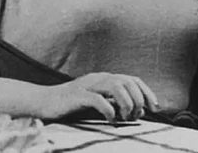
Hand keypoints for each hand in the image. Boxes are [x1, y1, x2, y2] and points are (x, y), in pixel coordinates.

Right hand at [38, 72, 158, 121]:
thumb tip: (137, 111)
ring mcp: (87, 85)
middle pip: (127, 81)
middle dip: (137, 99)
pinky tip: (111, 119)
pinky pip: (98, 99)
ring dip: (126, 103)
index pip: (132, 79)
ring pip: (116, 86)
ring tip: (125, 117)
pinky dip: (109, 109)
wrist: (43, 102)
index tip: (155, 106)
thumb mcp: (97, 103)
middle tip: (135, 116)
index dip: (146, 91)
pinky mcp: (77, 95)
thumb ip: (115, 103)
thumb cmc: (71, 106)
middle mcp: (98, 78)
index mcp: (104, 78)